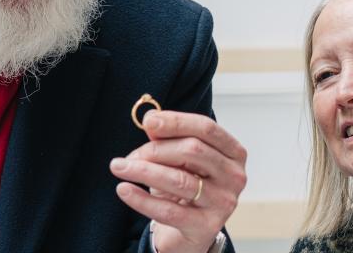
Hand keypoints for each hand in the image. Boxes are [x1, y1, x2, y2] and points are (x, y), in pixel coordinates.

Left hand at [110, 110, 247, 252]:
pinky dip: (142, 199)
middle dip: (155, 149)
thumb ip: (169, 139)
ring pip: (179, 180)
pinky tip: (124, 189)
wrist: (188, 231)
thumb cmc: (186, 187)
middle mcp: (234, 176)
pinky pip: (169, 210)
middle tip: (130, 155)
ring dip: (143, 171)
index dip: (176, 121)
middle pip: (192, 151)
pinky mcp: (206, 226)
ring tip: (118, 167)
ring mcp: (223, 202)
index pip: (206, 128)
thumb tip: (151, 121)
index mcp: (233, 152)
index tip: (148, 121)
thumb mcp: (179, 160)